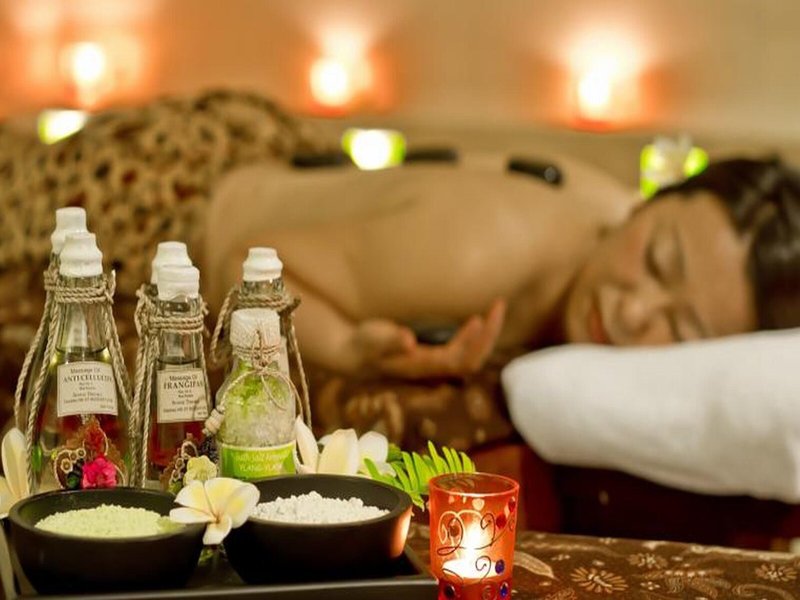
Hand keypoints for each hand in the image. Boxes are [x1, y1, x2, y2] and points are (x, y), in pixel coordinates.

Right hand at [353, 299, 506, 379]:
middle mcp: (434, 369)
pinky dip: (478, 336)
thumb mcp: (371, 340)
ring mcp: (437, 364)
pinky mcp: (436, 357)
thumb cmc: (363, 346)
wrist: (355, 357)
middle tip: (499, 305)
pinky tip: (481, 319)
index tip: (480, 317)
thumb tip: (409, 341)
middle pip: (473, 360)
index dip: (473, 341)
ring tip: (496, 308)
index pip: (458, 359)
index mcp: (423, 366)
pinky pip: (466, 351)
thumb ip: (389, 340)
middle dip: (490, 335)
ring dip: (488, 335)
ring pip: (473, 356)